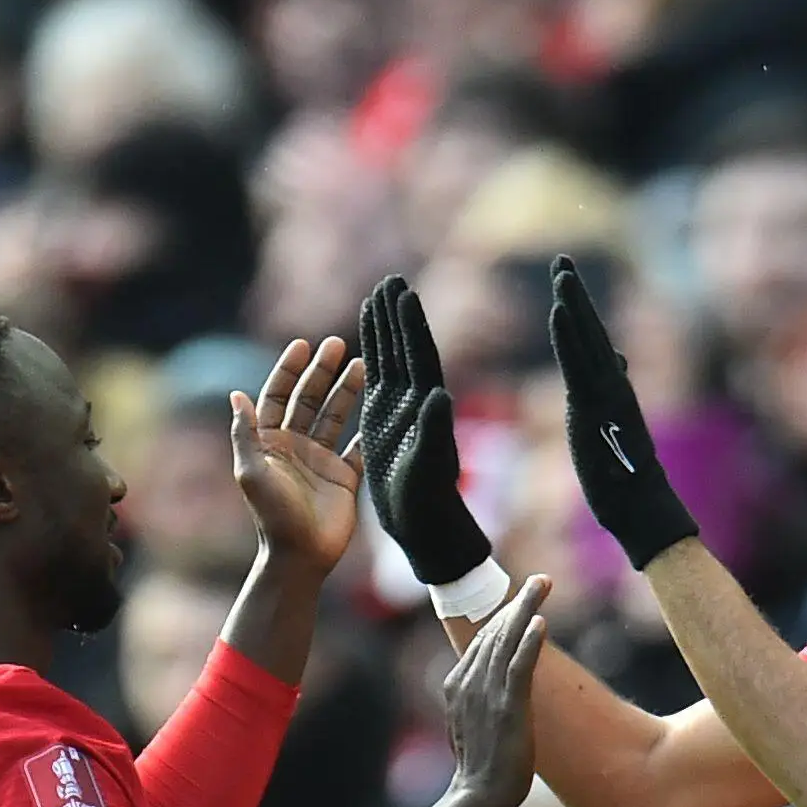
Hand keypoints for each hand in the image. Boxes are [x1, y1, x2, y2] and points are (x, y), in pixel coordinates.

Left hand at [228, 336, 364, 574]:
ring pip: (336, 416)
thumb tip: (236, 394)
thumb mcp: (251, 472)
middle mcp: (296, 447)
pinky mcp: (345, 477)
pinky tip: (381, 403)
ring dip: (347, 390)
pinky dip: (369, 426)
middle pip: (309, 399)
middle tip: (338, 343)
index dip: (289, 370)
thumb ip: (245, 433)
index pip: (278, 396)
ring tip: (363, 364)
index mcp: (270, 442)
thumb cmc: (272, 516)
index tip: (304, 345)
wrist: (301, 556)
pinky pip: (360, 446)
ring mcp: (322, 461)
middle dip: (322, 371)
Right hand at [358, 275, 492, 583]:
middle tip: (391, 278)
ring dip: (385, 327)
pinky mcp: (385, 421)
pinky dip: (372, 355)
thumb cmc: (428, 504)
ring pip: (391, 359)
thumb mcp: (429, 468)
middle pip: (405, 348)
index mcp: (426, 408)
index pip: (418, 356)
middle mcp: (415, 402)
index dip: (411, 324)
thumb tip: (441, 393)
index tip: (403, 290)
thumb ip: (434, 431)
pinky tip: (366, 339)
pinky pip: (377, 380)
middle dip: (398, 314)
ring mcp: (400, 410)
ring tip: (378, 294)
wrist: (426, 528)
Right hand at [439, 574, 547, 806]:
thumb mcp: (472, 726)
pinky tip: (541, 622)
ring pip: (506, 641)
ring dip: (526, 609)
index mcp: (457, 684)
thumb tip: (488, 691)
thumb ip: (477, 702)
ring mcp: (486, 694)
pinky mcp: (507, 708)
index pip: (483, 640)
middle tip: (542, 580)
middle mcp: (468, 683)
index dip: (506, 616)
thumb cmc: (480, 768)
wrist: (477, 798)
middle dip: (519, 602)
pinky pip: (518, 666)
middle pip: (494, 631)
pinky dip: (529, 642)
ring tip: (544, 584)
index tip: (526, 601)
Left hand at [547, 255, 699, 571]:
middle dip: (575, 293)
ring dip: (573, 302)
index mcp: (611, 388)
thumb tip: (614, 358)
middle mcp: (611, 383)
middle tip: (561, 260)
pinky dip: (568, 334)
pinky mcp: (594, 405)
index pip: (592, 340)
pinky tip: (558, 310)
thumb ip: (611, 386)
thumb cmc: (624, 474)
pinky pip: (578, 362)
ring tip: (560, 271)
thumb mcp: (611, 422)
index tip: (566, 279)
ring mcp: (605, 392)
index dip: (579, 309)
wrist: (638, 505)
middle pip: (591, 328)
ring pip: (587, 338)